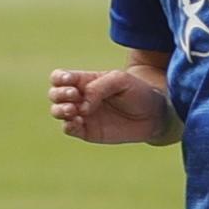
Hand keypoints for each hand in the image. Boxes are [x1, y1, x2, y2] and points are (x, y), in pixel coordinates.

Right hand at [48, 68, 173, 144]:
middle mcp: (80, 97)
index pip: (60, 77)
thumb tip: (82, 105)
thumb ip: (98, 87)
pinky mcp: (87, 131)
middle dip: (59, 94)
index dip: (59, 78)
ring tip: (75, 110)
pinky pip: (69, 129)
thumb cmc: (138, 91)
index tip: (71, 81)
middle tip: (75, 95)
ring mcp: (82, 115)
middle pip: (54, 94)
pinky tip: (79, 121)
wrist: (154, 114)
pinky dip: (69, 125)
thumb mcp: (120, 80)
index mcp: (86, 81)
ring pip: (57, 111)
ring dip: (60, 109)